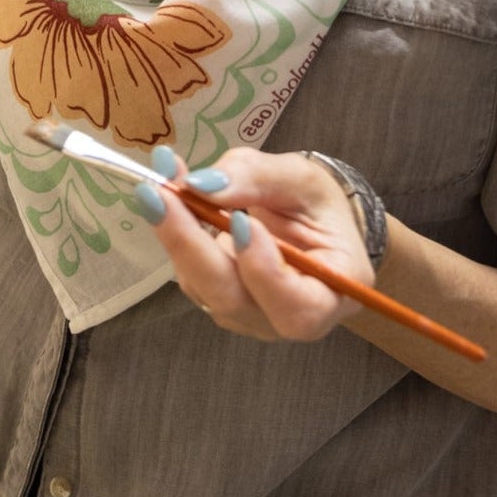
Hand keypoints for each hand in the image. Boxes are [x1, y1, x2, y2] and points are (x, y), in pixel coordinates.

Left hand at [140, 146, 375, 341]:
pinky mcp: (220, 301)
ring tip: (161, 187)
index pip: (299, 309)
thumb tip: (200, 185)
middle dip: (193, 247)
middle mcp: (291, 318)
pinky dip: (176, 235)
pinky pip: (192, 275)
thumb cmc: (317, 205)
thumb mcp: (299, 177)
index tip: (241, 220)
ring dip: (177, 237)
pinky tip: (168, 199)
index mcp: (335, 291)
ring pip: (205, 290)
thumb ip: (256, 177)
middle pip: (234, 302)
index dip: (265, 273)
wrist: (308, 219)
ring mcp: (251, 316)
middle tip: (163, 194)